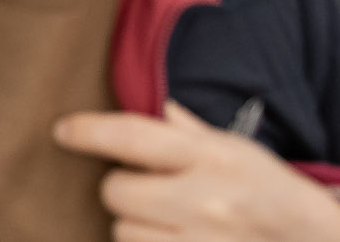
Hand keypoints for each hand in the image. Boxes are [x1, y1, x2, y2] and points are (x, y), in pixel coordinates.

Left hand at [54, 102, 339, 241]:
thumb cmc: (276, 195)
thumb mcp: (241, 151)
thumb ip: (193, 133)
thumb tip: (163, 111)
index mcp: (214, 158)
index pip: (131, 136)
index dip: (87, 131)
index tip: (62, 131)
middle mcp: (206, 200)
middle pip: (116, 191)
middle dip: (124, 190)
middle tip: (150, 192)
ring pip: (123, 233)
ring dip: (136, 228)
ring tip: (170, 223)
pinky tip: (171, 237)